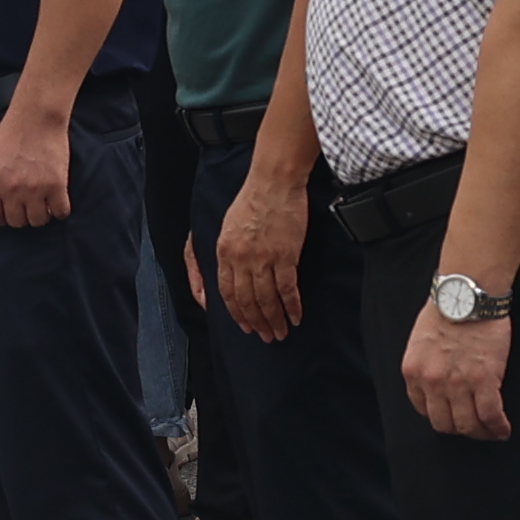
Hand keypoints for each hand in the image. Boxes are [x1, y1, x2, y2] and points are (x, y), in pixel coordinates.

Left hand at [0, 99, 70, 228]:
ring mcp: (34, 189)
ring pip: (38, 221)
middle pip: (17, 222)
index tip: (8, 212)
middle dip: (22, 215)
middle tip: (27, 204)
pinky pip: (61, 212)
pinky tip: (57, 200)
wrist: (36, 118)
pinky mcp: (57, 186)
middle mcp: (11, 189)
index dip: (1, 217)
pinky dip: (60, 209)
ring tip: (43, 202)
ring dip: (41, 214)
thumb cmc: (11, 135)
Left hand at [217, 161, 307, 341]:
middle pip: (247, 301)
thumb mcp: (227, 227)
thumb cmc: (251, 200)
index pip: (227, 292)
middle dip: (257, 323)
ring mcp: (263, 259)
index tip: (245, 326)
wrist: (273, 182)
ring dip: (274, 320)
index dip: (236, 313)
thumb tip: (228, 275)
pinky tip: (296, 317)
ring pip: (267, 299)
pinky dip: (292, 306)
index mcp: (224, 252)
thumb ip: (226, 253)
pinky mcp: (285, 256)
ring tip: (281, 333)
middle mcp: (240, 259)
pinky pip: (288, 289)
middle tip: (266, 337)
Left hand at [402, 299, 514, 439]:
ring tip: (491, 431)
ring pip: (468, 425)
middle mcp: (432, 382)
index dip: (440, 415)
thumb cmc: (447, 311)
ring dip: (480, 433)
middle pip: (444, 423)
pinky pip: (490, 416)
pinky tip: (503, 429)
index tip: (452, 415)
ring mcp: (457, 384)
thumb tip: (436, 384)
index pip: (423, 409)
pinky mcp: (484, 381)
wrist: (467, 296)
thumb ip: (425, 365)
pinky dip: (498, 427)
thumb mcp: (420, 342)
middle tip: (473, 428)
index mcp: (413, 372)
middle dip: (459, 429)